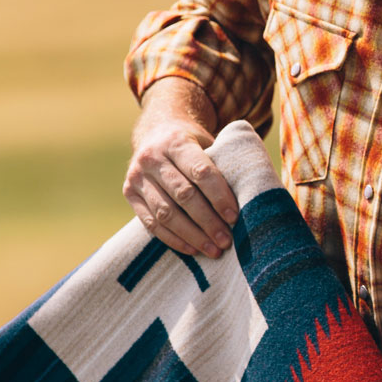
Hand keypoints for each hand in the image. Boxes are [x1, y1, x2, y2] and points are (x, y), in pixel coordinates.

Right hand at [124, 83, 239, 258]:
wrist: (155, 131)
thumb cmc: (192, 143)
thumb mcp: (207, 142)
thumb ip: (222, 163)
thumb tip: (253, 197)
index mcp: (176, 141)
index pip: (200, 172)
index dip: (219, 196)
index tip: (235, 217)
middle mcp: (152, 157)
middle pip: (183, 196)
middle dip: (208, 221)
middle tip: (227, 240)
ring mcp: (137, 176)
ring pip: (165, 213)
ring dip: (192, 235)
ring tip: (213, 250)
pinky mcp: (128, 193)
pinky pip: (150, 223)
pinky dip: (173, 239)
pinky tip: (193, 249)